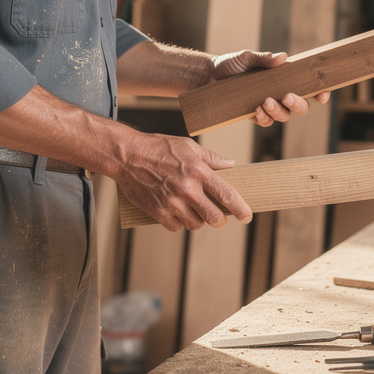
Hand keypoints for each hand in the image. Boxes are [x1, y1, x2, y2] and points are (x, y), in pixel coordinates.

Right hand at [112, 132, 251, 231]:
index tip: (246, 216)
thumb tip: (231, 164)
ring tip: (193, 210)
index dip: (240, 209)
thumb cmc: (158, 148)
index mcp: (198, 171)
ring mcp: (172, 202)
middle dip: (220, 220)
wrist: (127, 155)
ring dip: (198, 220)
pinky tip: (177, 212)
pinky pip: (176, 227)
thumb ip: (211, 158)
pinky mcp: (158, 211)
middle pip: (214, 217)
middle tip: (219, 218)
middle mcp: (187, 188)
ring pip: (195, 224)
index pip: (226, 194)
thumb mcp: (187, 146)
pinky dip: (179, 223)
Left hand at [210, 50, 330, 126]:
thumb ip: (264, 58)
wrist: (208, 76)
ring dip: (278, 111)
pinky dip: (264, 117)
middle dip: (299, 104)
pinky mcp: (254, 115)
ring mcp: (268, 106)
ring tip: (266, 101)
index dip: (319, 92)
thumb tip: (283, 57)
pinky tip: (256, 110)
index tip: (323, 94)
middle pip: (301, 107)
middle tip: (287, 96)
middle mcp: (279, 94)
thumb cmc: (230, 64)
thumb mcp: (246, 57)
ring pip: (284, 117)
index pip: (308, 87)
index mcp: (284, 79)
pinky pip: (266, 122)